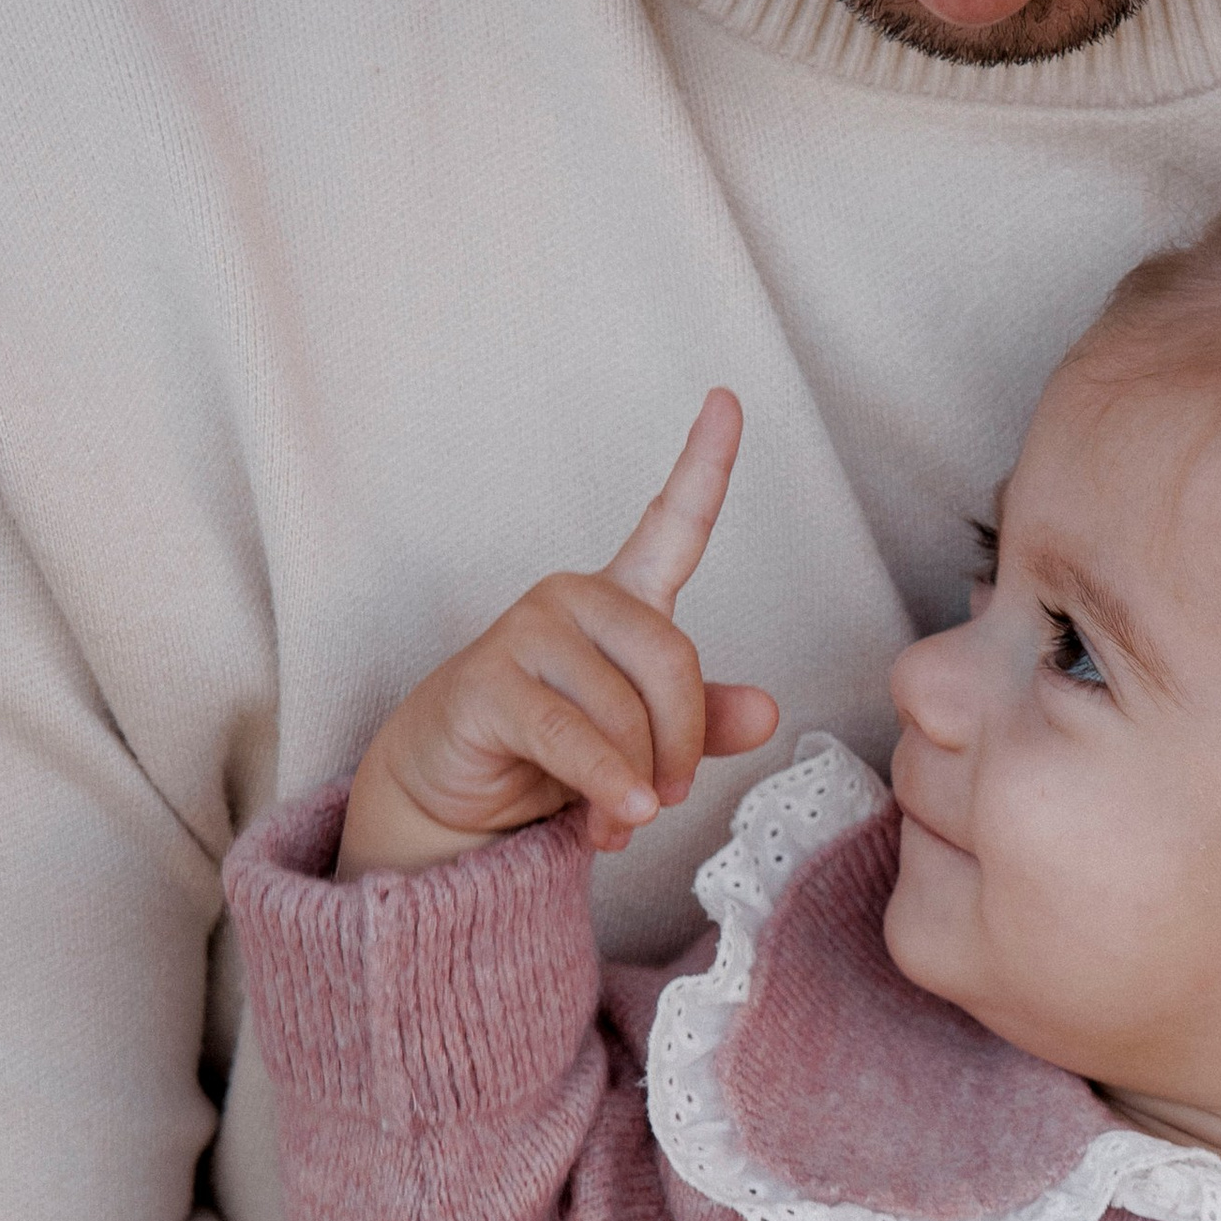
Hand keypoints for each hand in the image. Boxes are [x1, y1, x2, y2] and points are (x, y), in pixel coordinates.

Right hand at [336, 389, 779, 876]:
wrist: (453, 794)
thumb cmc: (553, 756)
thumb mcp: (643, 742)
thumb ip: (703, 723)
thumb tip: (767, 713)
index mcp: (622, 601)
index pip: (673, 523)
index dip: (704, 464)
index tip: (727, 400)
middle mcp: (576, 600)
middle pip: (673, 660)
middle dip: (682, 744)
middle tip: (665, 801)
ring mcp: (527, 633)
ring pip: (627, 712)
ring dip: (636, 784)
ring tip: (619, 821)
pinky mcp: (489, 682)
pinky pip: (574, 739)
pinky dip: (606, 784)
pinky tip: (619, 818)